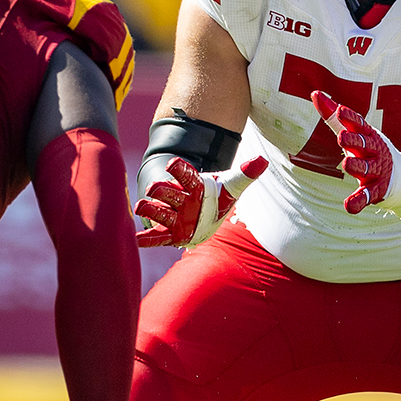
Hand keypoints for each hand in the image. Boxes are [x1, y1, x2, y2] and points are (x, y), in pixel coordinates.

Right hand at [134, 155, 267, 246]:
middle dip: (161, 190)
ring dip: (150, 210)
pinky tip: (137, 240)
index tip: (172, 165)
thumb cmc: (215, 197)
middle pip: (166, 192)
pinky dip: (146, 238)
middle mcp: (179, 199)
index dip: (179, 169)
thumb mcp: (231, 186)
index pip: (184, 174)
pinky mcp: (169, 233)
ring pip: (158, 212)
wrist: (204, 212)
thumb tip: (262, 161)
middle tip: (155, 189)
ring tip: (142, 207)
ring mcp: (172, 216)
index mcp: (192, 185)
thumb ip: (245, 175)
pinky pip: (156, 236)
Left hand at [311, 91, 391, 213]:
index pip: (359, 124)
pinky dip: (358, 201)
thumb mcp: (355, 133)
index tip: (340, 110)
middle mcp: (374, 151)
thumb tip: (315, 93)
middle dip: (354, 140)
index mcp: (368, 136)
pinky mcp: (377, 190)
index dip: (350, 118)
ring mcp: (377, 171)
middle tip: (342, 137)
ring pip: (366, 168)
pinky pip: (367, 196)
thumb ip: (334, 117)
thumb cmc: (369, 150)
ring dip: (357, 166)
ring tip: (346, 164)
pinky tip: (349, 206)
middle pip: (364, 144)